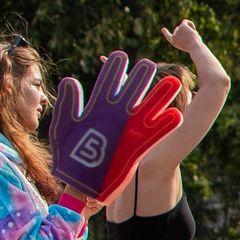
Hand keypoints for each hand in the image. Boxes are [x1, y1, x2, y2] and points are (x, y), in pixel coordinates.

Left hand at [49, 52, 181, 205]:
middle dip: (141, 78)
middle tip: (149, 65)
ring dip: (160, 96)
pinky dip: (166, 125)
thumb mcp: (63, 127)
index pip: (108, 82)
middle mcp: (117, 116)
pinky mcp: (139, 146)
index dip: (115, 69)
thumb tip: (71, 81)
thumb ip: (68, 104)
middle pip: (133, 91)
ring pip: (149, 108)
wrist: (79, 184)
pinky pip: (157, 134)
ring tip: (174, 83)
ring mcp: (130, 130)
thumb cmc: (67, 156)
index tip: (121, 56)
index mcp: (97, 108)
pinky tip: (176, 116)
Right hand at [161, 19, 210, 63]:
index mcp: (174, 42)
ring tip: (194, 35)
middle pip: (180, 30)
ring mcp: (177, 30)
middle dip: (187, 33)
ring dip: (190, 29)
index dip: (166, 32)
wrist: (194, 47)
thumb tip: (188, 29)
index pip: (168, 36)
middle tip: (193, 39)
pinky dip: (190, 23)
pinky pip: (185, 21)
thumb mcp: (189, 45)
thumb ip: (186, 38)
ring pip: (184, 25)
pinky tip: (193, 29)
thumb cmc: (193, 48)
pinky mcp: (182, 26)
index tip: (163, 29)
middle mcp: (174, 36)